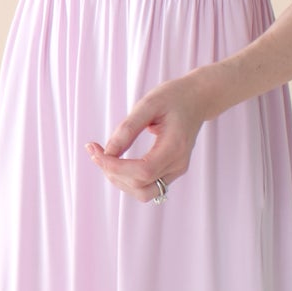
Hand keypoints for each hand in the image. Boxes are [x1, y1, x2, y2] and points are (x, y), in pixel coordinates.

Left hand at [87, 72, 212, 202]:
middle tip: (95, 151)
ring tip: (104, 158)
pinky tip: (116, 162)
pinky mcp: (170, 172)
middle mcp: (178, 164)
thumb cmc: (173, 97)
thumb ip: (128, 128)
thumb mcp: (148, 104)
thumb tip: (108, 152)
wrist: (196, 100)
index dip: (115, 167)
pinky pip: (146, 187)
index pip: (143, 171)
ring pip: (143, 193)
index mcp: (175, 146)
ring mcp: (176, 171)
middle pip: (141, 186)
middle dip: (113, 173)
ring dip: (119, 180)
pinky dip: (127, 179)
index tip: (95, 151)